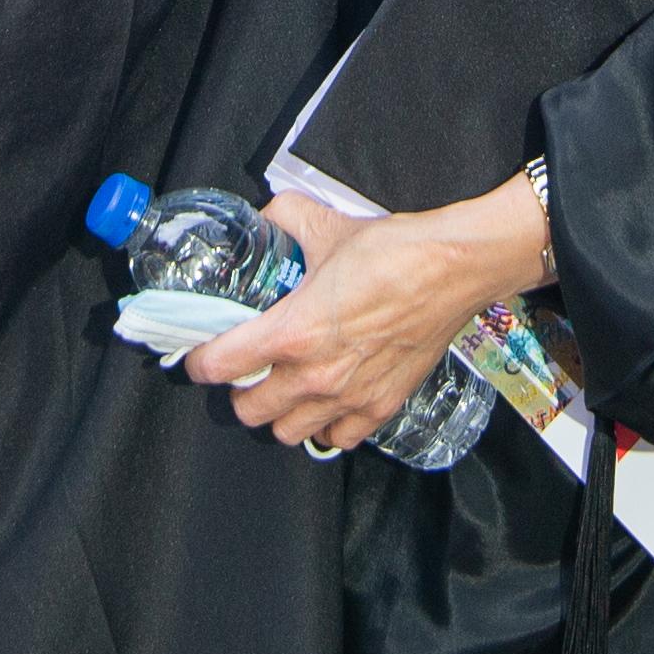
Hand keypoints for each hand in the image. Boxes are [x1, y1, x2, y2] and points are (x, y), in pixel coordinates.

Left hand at [182, 176, 547, 455]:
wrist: (453, 269)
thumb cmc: (391, 250)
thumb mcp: (325, 225)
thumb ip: (284, 219)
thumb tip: (266, 216)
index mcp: (291, 333)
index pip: (220, 366)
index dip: (200, 362)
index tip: (200, 356)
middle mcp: (314, 376)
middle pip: (249, 411)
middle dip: (240, 390)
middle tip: (247, 369)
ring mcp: (348, 398)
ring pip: (287, 432)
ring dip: (279, 413)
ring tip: (285, 388)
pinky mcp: (381, 407)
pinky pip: (337, 438)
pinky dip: (325, 426)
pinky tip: (327, 401)